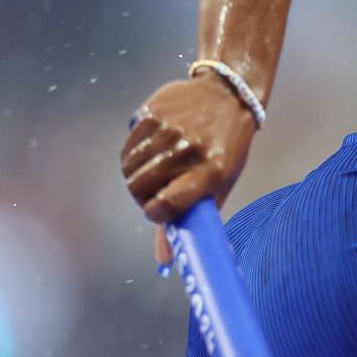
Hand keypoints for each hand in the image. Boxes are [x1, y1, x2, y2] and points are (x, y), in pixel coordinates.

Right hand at [122, 71, 259, 263]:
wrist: (228, 96)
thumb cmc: (226, 148)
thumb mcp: (220, 184)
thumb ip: (192, 220)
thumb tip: (164, 261)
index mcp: (212, 171)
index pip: (170, 203)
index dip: (156, 212)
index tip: (156, 211)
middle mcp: (190, 149)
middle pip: (140, 187)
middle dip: (142, 196)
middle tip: (154, 192)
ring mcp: (169, 130)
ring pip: (129, 168)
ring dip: (136, 176)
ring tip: (154, 171)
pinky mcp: (152, 113)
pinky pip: (128, 146)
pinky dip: (133, 154)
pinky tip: (150, 151)